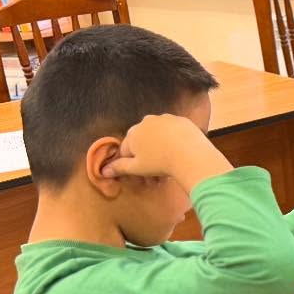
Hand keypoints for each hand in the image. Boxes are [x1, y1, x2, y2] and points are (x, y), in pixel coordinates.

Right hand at [102, 114, 229, 190]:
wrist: (191, 155)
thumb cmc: (160, 163)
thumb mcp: (137, 168)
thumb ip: (119, 167)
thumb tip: (103, 170)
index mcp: (133, 132)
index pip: (127, 150)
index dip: (133, 164)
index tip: (144, 175)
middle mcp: (147, 121)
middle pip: (144, 142)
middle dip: (148, 157)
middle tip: (157, 174)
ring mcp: (166, 118)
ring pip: (159, 136)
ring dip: (161, 149)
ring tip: (170, 165)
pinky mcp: (182, 120)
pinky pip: (175, 132)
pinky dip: (175, 141)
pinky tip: (181, 153)